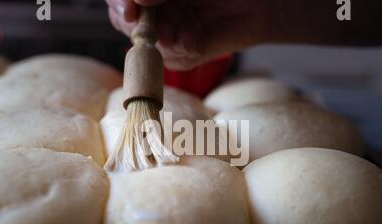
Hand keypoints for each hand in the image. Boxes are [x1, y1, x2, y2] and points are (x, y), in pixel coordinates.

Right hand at [106, 0, 273, 69]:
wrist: (261, 2)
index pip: (119, 0)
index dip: (119, 4)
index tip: (130, 9)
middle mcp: (156, 10)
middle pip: (127, 23)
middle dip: (142, 26)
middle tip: (160, 26)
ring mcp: (170, 31)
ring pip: (149, 45)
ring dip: (164, 41)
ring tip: (184, 33)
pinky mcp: (186, 52)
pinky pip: (174, 59)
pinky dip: (183, 51)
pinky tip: (194, 39)